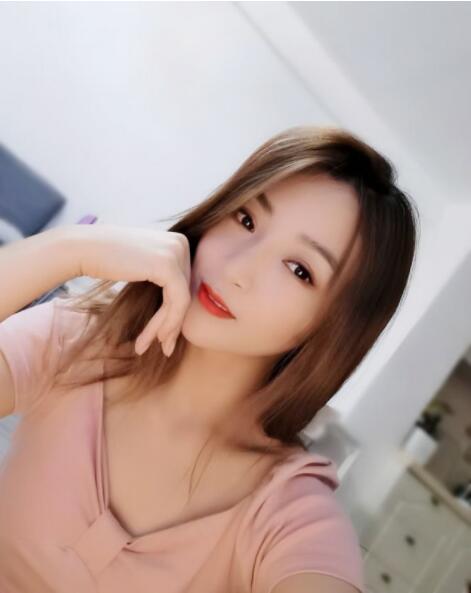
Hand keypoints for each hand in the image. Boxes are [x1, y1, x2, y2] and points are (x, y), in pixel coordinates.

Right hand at [77, 223, 191, 356]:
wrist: (82, 250)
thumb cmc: (105, 260)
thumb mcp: (142, 266)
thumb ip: (162, 276)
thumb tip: (181, 304)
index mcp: (178, 241)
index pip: (183, 284)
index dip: (175, 313)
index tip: (164, 337)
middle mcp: (181, 243)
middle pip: (183, 293)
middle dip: (171, 323)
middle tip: (165, 348)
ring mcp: (176, 252)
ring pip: (181, 301)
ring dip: (167, 327)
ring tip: (154, 347)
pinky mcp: (168, 265)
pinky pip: (178, 302)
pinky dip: (168, 323)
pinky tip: (156, 339)